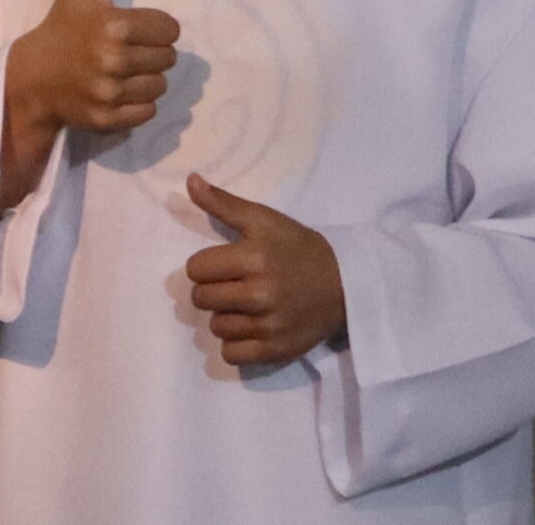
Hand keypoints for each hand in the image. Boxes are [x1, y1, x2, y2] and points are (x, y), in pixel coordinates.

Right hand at [0, 0, 179, 209]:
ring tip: (124, 72)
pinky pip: (147, 112)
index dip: (157, 28)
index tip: (134, 29)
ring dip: (147, 79)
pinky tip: (118, 92)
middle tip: (128, 51)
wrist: (30, 78)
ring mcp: (110, 91)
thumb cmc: (61, 27)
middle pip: (168, 59)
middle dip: (152, 53)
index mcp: (115, 25)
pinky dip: (138, 105)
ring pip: (161, 86)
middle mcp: (114, 60)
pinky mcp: (107, 118)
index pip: (170, 29)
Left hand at [184, 174, 345, 366]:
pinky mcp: (275, 351)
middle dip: (213, 289)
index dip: (207, 265)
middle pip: (201, 299)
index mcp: (255, 257)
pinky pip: (231, 354)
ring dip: (226, 316)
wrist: (345, 283)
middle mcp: (260, 293)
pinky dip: (237, 343)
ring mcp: (268, 326)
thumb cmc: (299, 248)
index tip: (227, 263)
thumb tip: (190, 179)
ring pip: (215, 327)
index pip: (195, 269)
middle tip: (236, 284)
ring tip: (248, 305)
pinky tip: (253, 326)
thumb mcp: (264, 220)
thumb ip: (224, 202)